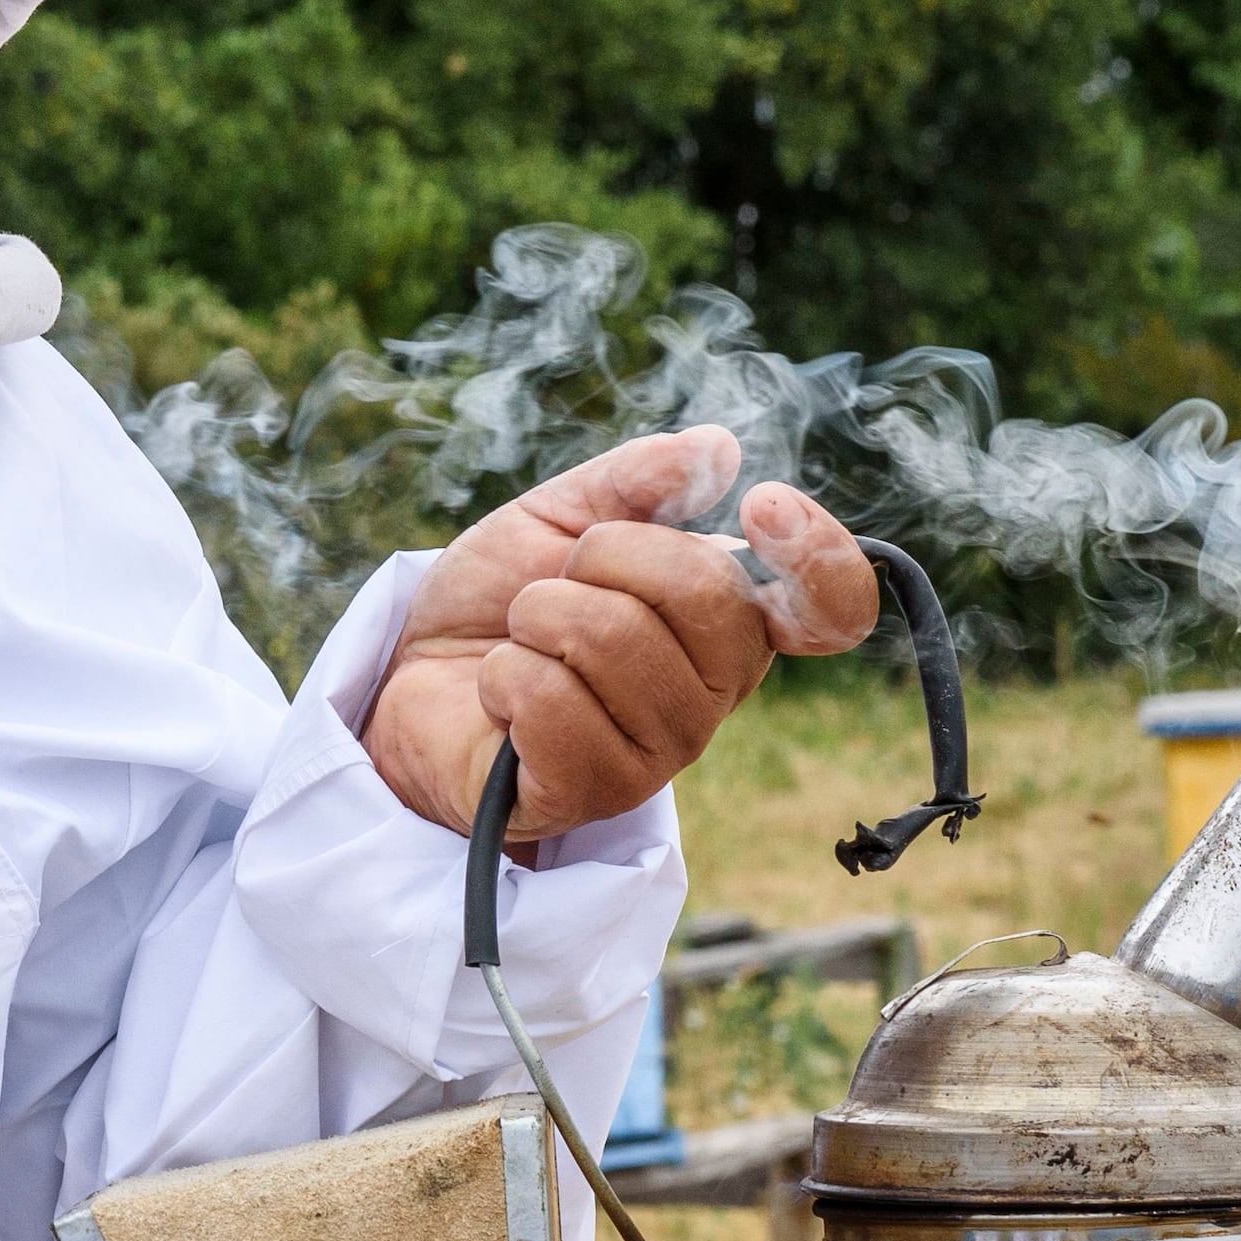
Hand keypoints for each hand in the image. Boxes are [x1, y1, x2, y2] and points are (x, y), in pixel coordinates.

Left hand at [362, 426, 880, 839]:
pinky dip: (507, 676)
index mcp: (725, 622)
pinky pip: (554, 703)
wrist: (408, 678)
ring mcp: (660, 751)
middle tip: (559, 579)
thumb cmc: (496, 604)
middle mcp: (712, 692)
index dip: (821, 556)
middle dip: (606, 556)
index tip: (763, 505)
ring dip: (538, 616)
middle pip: (705, 594)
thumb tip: (714, 447)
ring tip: (523, 638)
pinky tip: (502, 693)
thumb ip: (633, 481)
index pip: (832, 609)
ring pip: (614, 641)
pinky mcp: (595, 793)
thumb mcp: (556, 517)